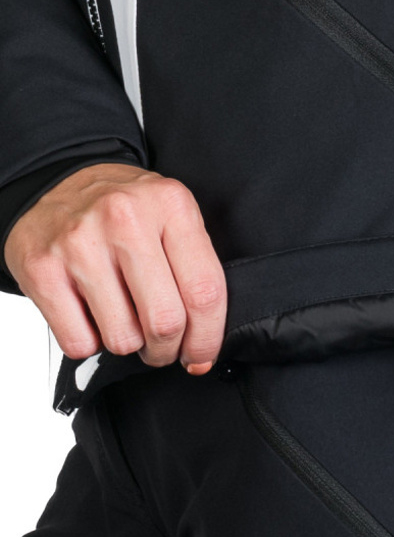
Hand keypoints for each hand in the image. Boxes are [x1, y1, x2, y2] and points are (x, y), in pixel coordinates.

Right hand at [4, 163, 226, 373]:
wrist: (58, 181)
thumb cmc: (124, 209)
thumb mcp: (173, 216)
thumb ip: (196, 267)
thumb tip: (204, 342)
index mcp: (171, 206)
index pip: (205, 291)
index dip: (208, 338)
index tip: (201, 355)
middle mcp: (125, 219)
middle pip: (165, 321)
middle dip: (168, 350)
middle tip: (164, 347)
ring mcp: (80, 244)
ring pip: (123, 338)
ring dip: (129, 345)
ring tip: (126, 322)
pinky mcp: (42, 268)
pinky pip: (79, 342)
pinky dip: (89, 343)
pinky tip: (92, 316)